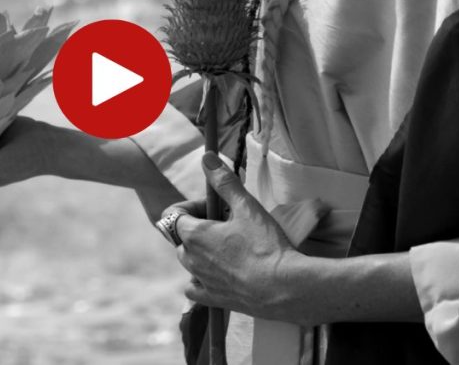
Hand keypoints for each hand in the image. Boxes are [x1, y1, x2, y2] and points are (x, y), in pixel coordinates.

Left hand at [166, 152, 320, 324]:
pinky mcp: (212, 298)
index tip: (214, 207)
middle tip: (228, 224)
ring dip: (202, 251)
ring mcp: (200, 281)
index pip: (174, 214)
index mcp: (194, 235)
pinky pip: (194, 288)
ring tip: (230, 247)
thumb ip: (224, 182)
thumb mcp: (246, 207)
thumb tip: (207, 158)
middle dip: (199, 227)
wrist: (285, 288)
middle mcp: (190, 259)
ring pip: (189, 261)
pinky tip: (219, 274)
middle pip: (182, 236)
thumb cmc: (266, 246)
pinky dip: (201, 280)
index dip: (193, 206)